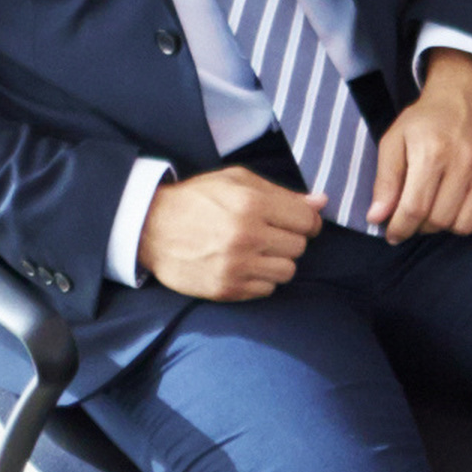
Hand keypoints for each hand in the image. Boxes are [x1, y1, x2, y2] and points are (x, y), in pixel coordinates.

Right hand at [146, 164, 322, 299]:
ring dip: (276, 261)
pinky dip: (260, 279)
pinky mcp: (226, 289)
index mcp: (251, 204)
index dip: (306, 221)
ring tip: (255, 250)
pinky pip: (267, 290)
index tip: (295, 222)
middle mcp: (246, 237)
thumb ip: (281, 193)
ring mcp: (236, 266)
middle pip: (299, 248)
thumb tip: (321, 202)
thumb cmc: (197, 200)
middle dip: (288, 240)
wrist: (150, 228)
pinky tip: (242, 265)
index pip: (307, 221)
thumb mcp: (236, 182)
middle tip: (267, 234)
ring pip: (287, 272)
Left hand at [361, 55, 471, 241]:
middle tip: (416, 213)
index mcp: (432, 152)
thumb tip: (377, 218)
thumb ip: (385, 181)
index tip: (392, 234)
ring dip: (447, 224)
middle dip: (422, 225)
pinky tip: (461, 206)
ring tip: (438, 207)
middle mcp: (465, 161)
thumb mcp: (394, 141)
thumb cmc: (426, 121)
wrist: (467, 97)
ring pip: (464, 226)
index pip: (415, 208)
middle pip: (440, 220)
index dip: (400, 228)